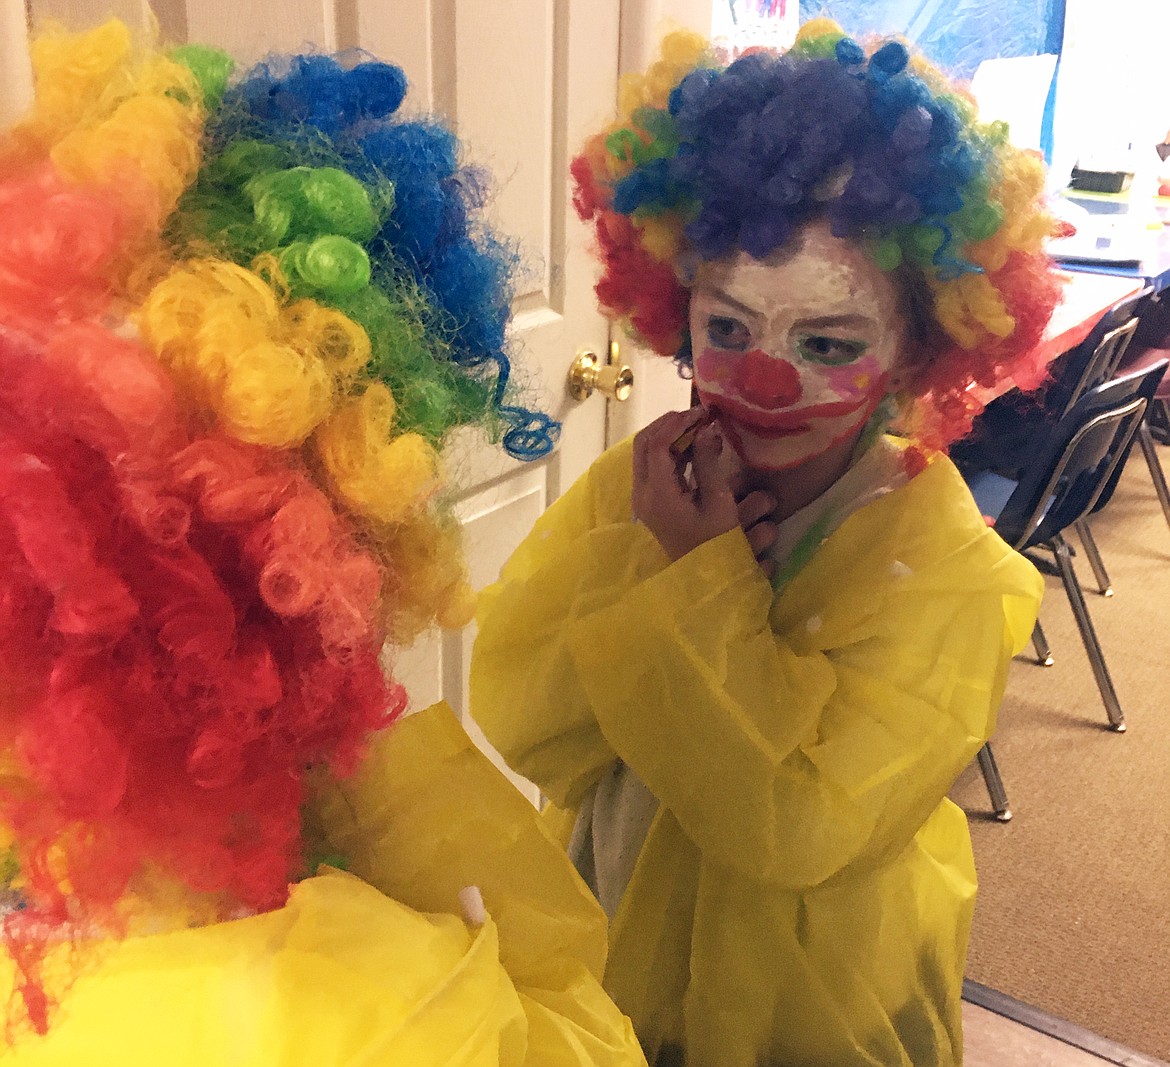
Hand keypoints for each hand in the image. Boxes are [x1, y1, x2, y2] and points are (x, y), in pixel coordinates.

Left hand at [633, 410, 778, 576]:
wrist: (703, 578)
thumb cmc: (716, 543)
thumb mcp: (718, 503)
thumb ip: (708, 463)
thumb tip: (706, 430)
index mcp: (657, 493)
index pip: (656, 444)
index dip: (678, 423)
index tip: (703, 413)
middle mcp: (642, 492)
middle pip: (643, 443)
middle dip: (668, 424)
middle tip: (697, 417)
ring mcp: (643, 497)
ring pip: (645, 453)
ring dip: (669, 436)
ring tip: (698, 428)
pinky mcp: (650, 501)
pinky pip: (653, 466)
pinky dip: (670, 451)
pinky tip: (693, 448)